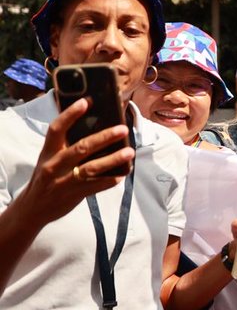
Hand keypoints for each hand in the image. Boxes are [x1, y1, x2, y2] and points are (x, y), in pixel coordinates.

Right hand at [19, 99, 135, 225]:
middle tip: (123, 129)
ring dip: (113, 159)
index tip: (86, 102)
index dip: (70, 114)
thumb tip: (94, 127)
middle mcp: (55, 165)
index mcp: (48, 152)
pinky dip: (112, 179)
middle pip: (81, 148)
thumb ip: (65, 146)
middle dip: (104, 137)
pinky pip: (97, 186)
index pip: (57, 129)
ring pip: (92, 168)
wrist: (34, 207)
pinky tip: (123, 173)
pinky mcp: (75, 194)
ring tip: (130, 151)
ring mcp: (65, 181)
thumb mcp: (49, 158)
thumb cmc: (46, 177)